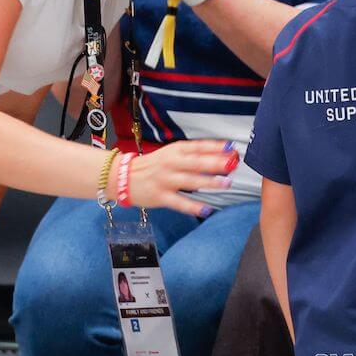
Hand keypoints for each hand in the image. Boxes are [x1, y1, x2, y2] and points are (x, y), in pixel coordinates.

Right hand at [108, 141, 238, 215]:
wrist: (122, 177)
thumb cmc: (153, 165)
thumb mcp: (171, 153)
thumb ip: (193, 154)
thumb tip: (221, 153)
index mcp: (175, 151)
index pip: (198, 147)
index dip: (216, 147)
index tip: (232, 148)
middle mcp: (171, 164)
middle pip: (196, 163)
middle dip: (215, 163)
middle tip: (232, 164)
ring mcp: (165, 180)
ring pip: (190, 181)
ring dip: (209, 182)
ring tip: (226, 183)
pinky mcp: (160, 196)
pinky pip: (179, 202)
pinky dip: (193, 206)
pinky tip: (207, 209)